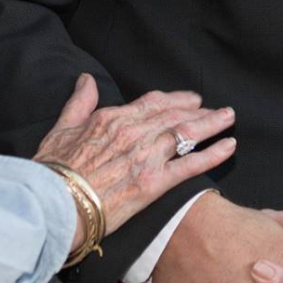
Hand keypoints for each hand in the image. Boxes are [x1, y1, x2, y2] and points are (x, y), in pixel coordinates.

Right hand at [32, 74, 235, 241]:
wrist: (55, 203)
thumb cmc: (54, 170)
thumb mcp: (62, 128)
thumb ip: (79, 102)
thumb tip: (86, 79)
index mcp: (114, 118)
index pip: (152, 102)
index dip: (174, 99)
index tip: (188, 99)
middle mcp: (135, 132)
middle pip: (175, 115)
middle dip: (199, 110)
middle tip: (216, 108)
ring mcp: (147, 156)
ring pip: (187, 133)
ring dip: (211, 124)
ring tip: (228, 118)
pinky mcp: (154, 183)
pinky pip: (191, 165)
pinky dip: (213, 154)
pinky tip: (228, 146)